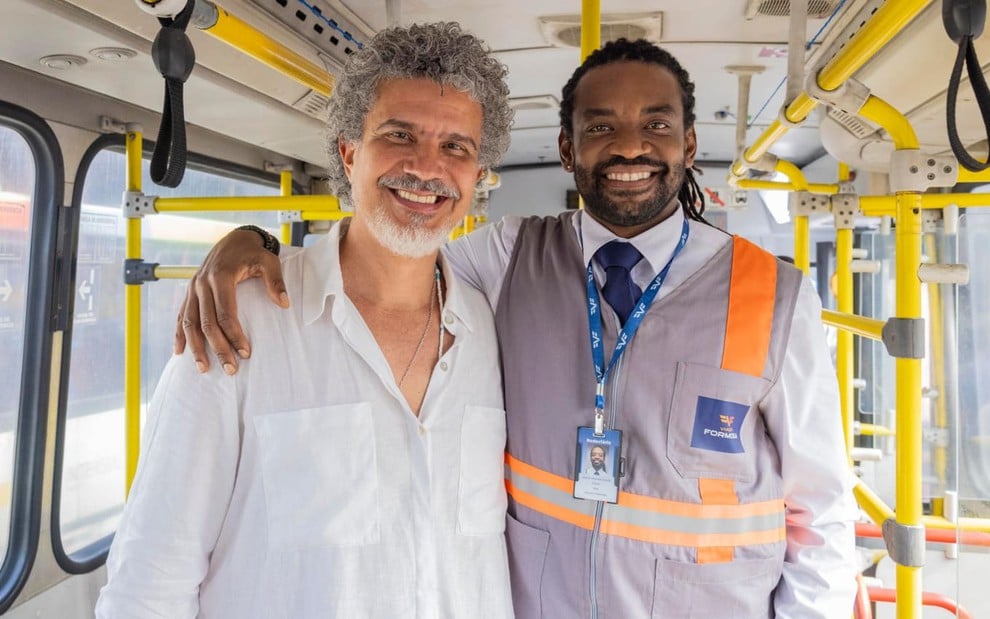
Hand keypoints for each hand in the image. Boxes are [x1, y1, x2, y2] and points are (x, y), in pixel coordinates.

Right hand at [174, 229, 288, 373]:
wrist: (236, 237)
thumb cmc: (255, 252)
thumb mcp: (269, 261)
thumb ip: (275, 281)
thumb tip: (284, 303)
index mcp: (221, 276)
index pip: (225, 314)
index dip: (234, 335)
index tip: (245, 353)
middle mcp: (202, 283)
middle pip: (206, 322)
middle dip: (217, 348)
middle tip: (230, 369)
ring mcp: (193, 287)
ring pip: (189, 322)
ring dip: (195, 347)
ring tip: (204, 368)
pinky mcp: (190, 291)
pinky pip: (181, 315)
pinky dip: (179, 333)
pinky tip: (180, 351)